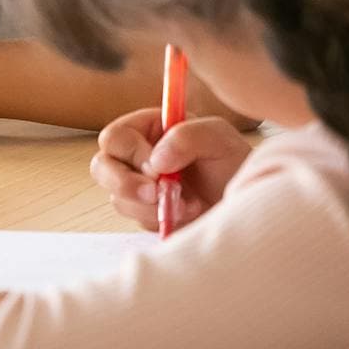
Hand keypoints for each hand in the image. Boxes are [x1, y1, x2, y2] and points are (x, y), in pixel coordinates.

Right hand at [90, 108, 252, 230]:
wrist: (246, 201)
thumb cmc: (233, 163)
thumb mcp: (219, 138)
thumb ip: (186, 137)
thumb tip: (155, 161)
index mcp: (150, 128)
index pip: (116, 136)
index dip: (131, 153)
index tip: (158, 167)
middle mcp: (139, 155)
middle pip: (102, 167)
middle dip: (127, 185)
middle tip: (157, 194)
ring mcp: (141, 185)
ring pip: (118, 198)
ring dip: (150, 206)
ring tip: (189, 204)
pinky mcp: (147, 213)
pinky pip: (136, 219)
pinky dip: (159, 220)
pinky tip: (187, 215)